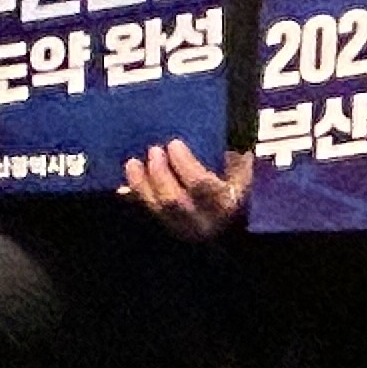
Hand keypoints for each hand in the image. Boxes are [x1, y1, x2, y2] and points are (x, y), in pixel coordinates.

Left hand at [122, 137, 251, 240]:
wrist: (233, 228)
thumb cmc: (241, 189)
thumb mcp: (244, 173)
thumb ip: (234, 157)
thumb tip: (219, 137)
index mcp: (225, 203)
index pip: (200, 184)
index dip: (184, 164)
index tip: (174, 143)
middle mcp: (202, 220)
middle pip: (173, 200)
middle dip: (159, 174)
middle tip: (153, 150)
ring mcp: (183, 228)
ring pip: (157, 209)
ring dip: (141, 185)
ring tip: (133, 163)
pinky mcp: (169, 230)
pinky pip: (148, 214)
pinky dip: (136, 198)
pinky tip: (123, 186)